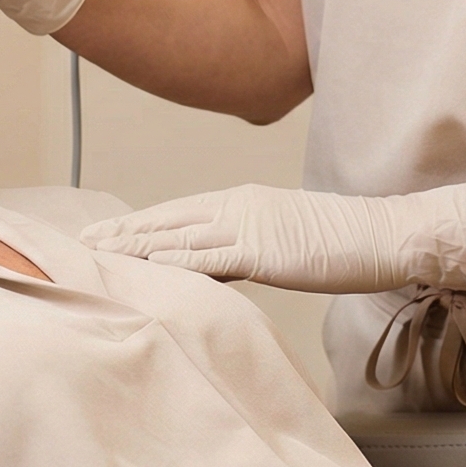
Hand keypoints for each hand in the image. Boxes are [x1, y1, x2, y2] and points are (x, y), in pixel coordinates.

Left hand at [80, 182, 465, 293]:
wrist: (381, 234)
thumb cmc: (339, 240)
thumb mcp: (282, 240)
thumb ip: (245, 248)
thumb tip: (217, 265)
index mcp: (240, 200)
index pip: (176, 213)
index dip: (137, 222)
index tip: (105, 231)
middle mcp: (235, 206)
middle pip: (166, 220)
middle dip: (123, 231)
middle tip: (84, 242)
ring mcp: (247, 225)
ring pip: (177, 235)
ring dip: (134, 245)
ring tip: (98, 254)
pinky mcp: (262, 249)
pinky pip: (209, 256)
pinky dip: (174, 259)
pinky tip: (145, 265)